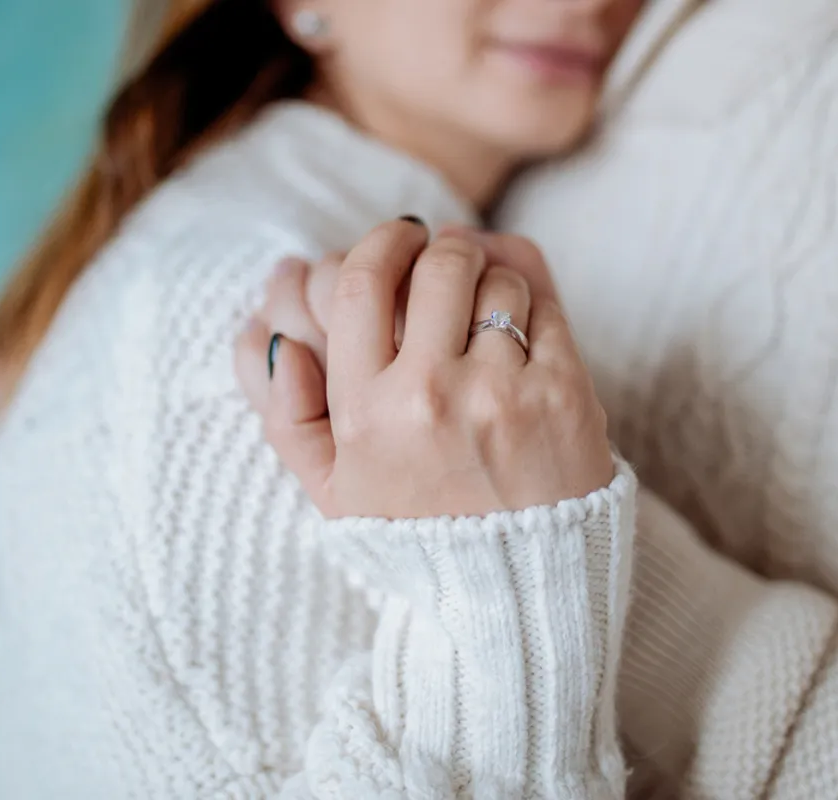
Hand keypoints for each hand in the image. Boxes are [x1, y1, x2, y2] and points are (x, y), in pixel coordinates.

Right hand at [240, 220, 612, 518]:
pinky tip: (523, 321)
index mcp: (366, 414)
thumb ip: (287, 417)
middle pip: (438, 264)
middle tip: (447, 259)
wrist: (517, 591)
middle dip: (442, 250)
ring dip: (491, 279)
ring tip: (487, 308)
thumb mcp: (334, 494)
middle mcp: (432, 396)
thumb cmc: (423, 536)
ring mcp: (504, 392)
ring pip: (497, 278)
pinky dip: (534, 298)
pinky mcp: (565, 393)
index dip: (383, 243)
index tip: (399, 238)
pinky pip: (547, 304)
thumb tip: (272, 336)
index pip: (363, 281)